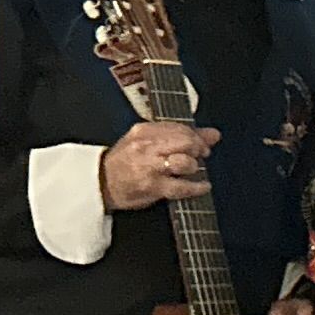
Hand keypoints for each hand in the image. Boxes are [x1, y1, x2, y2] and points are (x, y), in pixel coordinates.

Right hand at [99, 121, 215, 209]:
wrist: (101, 183)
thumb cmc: (124, 162)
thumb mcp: (147, 142)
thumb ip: (180, 136)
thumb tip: (213, 134)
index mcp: (143, 132)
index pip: (179, 127)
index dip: (196, 135)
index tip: (202, 142)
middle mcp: (146, 147)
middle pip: (185, 141)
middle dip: (199, 148)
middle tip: (202, 154)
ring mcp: (149, 167)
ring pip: (184, 162)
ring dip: (194, 166)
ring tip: (193, 169)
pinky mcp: (152, 186)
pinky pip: (181, 186)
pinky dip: (197, 187)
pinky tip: (203, 186)